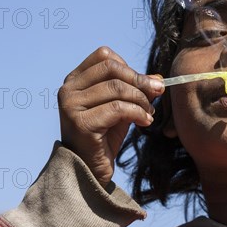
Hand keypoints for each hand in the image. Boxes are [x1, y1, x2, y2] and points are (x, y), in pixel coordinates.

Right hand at [57, 46, 163, 187]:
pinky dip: (137, 113)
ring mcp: (71, 105)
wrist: (89, 170)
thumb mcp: (122, 106)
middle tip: (158, 92)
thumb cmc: (105, 136)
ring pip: (117, 89)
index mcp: (75, 80)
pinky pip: (118, 108)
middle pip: (111, 68)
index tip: (144, 83)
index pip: (104, 56)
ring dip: (141, 100)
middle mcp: (68, 89)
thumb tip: (158, 79)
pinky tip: (145, 122)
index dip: (129, 67)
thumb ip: (136, 89)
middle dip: (139, 80)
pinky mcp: (80, 123)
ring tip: (149, 113)